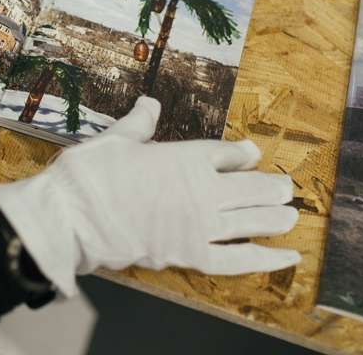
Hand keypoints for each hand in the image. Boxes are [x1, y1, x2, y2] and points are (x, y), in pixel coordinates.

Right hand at [0, 96, 300, 295]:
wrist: (71, 218)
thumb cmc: (90, 174)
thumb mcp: (116, 139)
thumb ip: (140, 123)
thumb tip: (150, 103)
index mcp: (183, 156)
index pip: (227, 153)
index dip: (243, 154)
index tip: (253, 154)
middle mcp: (200, 190)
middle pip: (250, 188)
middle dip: (272, 188)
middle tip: (286, 189)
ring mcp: (197, 225)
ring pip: (250, 222)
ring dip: (275, 219)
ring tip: (291, 217)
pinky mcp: (188, 254)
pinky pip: (236, 260)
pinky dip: (264, 259)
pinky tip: (286, 258)